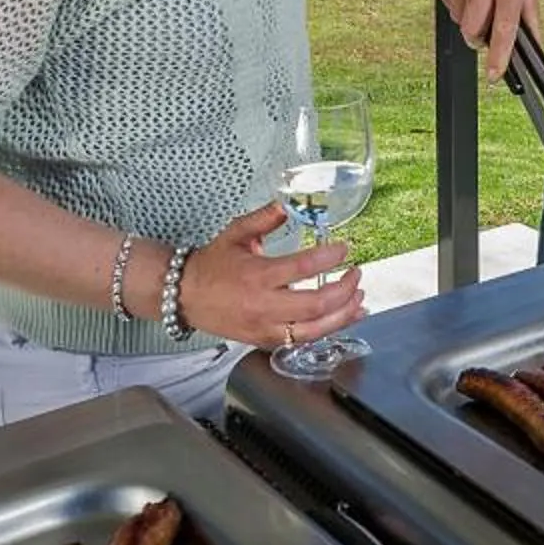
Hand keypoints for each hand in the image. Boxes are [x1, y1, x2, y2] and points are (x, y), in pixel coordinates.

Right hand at [170, 203, 365, 346]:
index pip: (303, 267)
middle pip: (316, 305)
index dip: (329, 258)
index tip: (345, 248)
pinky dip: (328, 331)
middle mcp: (264, 305)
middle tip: (357, 273)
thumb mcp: (236, 233)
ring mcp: (265, 328)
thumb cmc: (211, 263)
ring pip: (315, 330)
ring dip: (343, 315)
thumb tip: (288, 203)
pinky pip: (303, 341)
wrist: (184, 296)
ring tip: (359, 298)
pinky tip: (344, 319)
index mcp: (258, 275)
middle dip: (344, 289)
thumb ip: (264, 218)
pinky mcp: (265, 341)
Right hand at [430, 0, 540, 80]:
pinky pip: (447, 3)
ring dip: (467, 14)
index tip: (494, 74)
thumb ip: (529, 12)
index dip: (499, 55)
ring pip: (458, 18)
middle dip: (477, 36)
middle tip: (483, 24)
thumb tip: (535, 45)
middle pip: (473, 29)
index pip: (505, 26)